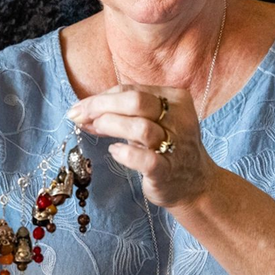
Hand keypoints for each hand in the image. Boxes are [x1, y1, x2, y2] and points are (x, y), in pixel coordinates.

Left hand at [67, 84, 217, 208]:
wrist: (195, 185)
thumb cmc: (165, 149)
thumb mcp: (151, 122)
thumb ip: (122, 112)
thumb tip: (82, 110)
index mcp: (174, 99)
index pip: (131, 90)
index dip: (100, 97)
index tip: (79, 108)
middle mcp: (178, 118)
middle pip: (135, 101)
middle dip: (100, 106)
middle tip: (79, 117)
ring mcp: (175, 145)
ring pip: (140, 127)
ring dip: (110, 125)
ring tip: (96, 130)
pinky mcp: (168, 171)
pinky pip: (145, 159)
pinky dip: (125, 153)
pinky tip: (115, 151)